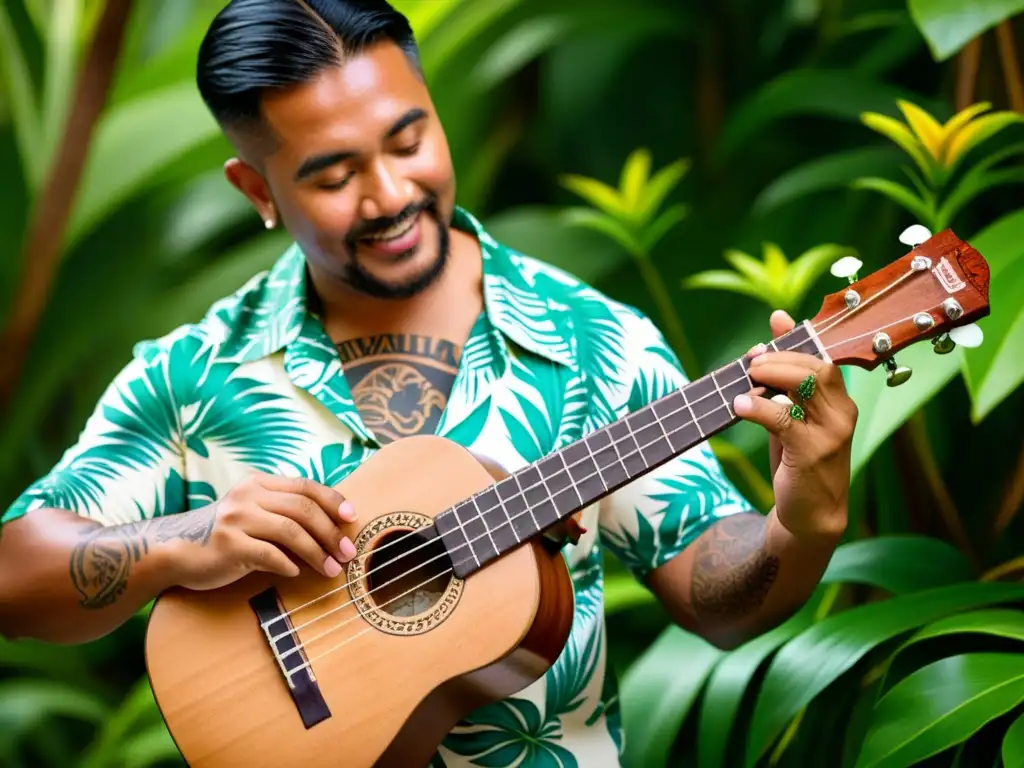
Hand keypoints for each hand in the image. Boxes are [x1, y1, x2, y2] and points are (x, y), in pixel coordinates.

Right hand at [165, 474, 358, 590]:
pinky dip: (288, 564)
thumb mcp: (251, 512)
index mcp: (258, 483)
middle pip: (303, 509)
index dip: (333, 500)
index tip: (352, 517)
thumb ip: (282, 512)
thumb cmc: (221, 534)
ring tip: (332, 569)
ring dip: (317, 553)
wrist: (171, 549)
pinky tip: (296, 573)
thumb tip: (331, 529)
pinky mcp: (227, 544)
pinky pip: (268, 554)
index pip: (305, 486)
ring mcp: (236, 519)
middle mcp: (248, 496)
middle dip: (331, 532)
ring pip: (291, 531)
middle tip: (348, 552)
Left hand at [733, 310, 857, 539]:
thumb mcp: (792, 413)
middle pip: (817, 368)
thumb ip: (784, 374)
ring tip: (746, 378)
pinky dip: (759, 408)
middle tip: (752, 363)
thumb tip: (777, 319)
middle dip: (781, 358)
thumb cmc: (799, 458)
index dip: (793, 344)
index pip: (822, 359)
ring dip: (771, 376)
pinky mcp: (813, 453)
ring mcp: (832, 433)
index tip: (767, 337)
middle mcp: (843, 413)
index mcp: (840, 401)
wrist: (812, 514)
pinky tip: (740, 406)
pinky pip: (786, 420)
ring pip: (807, 386)